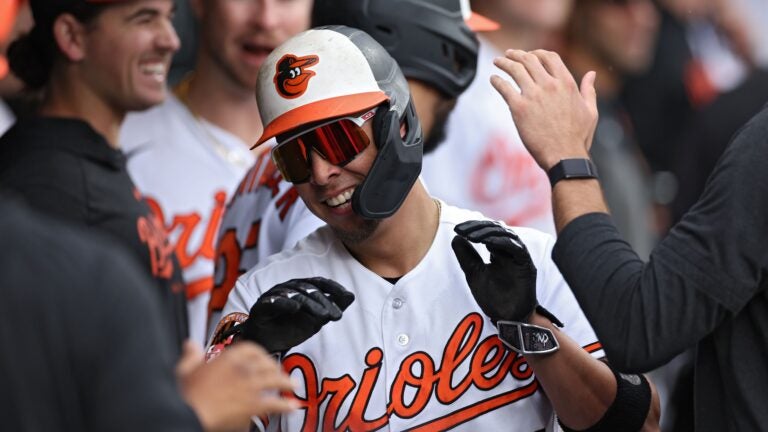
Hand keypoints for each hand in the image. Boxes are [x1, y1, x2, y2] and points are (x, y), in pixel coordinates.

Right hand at [177, 341, 296, 431]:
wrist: (188, 414)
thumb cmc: (187, 395)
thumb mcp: (184, 370)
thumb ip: (191, 355)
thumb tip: (190, 345)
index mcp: (228, 358)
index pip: (252, 349)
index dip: (261, 354)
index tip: (263, 358)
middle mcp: (242, 369)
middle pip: (267, 364)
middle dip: (276, 369)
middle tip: (280, 373)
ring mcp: (249, 386)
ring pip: (274, 380)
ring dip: (286, 383)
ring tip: (293, 386)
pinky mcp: (252, 404)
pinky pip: (274, 403)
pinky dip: (285, 405)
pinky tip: (292, 406)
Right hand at [240, 277, 354, 353]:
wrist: (267, 343)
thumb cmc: (291, 328)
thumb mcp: (315, 321)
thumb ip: (331, 308)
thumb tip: (351, 296)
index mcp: (301, 288)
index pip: (320, 283)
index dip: (334, 288)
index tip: (347, 296)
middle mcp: (288, 288)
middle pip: (309, 290)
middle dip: (325, 301)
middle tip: (337, 315)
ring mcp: (274, 295)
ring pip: (294, 294)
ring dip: (310, 304)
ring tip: (323, 315)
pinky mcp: (262, 305)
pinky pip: (274, 302)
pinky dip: (285, 303)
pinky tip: (296, 308)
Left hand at [451, 220, 537, 323]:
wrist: (506, 318)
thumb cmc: (492, 297)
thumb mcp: (473, 273)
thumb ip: (466, 256)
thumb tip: (455, 237)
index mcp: (498, 251)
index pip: (487, 231)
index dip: (473, 227)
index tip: (457, 229)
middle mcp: (510, 251)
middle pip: (496, 229)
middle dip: (478, 227)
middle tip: (462, 230)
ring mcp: (519, 257)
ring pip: (507, 235)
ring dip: (488, 233)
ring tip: (472, 236)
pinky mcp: (527, 265)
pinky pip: (516, 248)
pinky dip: (502, 242)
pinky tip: (488, 243)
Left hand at [490, 49, 597, 170]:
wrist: (565, 156)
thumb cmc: (578, 137)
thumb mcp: (590, 111)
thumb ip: (589, 90)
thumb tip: (592, 74)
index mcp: (567, 83)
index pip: (550, 57)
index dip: (538, 53)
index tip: (530, 54)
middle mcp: (550, 85)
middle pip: (529, 59)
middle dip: (517, 54)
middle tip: (508, 55)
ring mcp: (533, 95)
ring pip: (515, 69)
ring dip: (504, 63)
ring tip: (497, 62)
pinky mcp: (519, 108)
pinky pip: (504, 87)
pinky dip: (497, 80)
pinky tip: (493, 79)